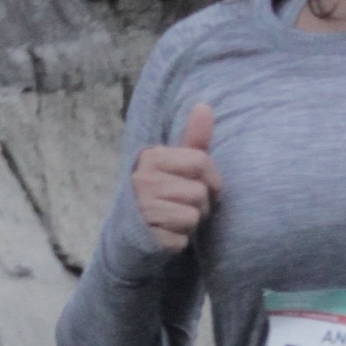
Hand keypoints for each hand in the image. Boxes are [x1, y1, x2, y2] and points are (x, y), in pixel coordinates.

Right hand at [132, 101, 220, 253]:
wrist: (133, 228)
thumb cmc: (163, 189)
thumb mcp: (177, 162)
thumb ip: (194, 139)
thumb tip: (205, 106)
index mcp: (151, 157)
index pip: (201, 161)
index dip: (212, 178)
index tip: (204, 185)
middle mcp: (143, 180)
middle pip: (199, 193)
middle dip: (201, 204)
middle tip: (184, 204)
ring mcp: (141, 209)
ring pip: (193, 217)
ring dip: (191, 222)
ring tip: (176, 218)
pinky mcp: (145, 236)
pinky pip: (181, 240)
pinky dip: (179, 240)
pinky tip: (167, 233)